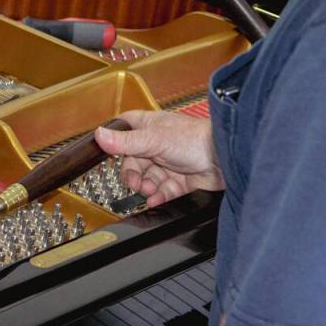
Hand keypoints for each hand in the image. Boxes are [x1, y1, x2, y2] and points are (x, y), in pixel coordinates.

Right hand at [95, 110, 223, 207]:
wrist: (226, 158)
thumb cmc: (195, 139)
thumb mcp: (153, 140)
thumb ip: (124, 142)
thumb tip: (99, 135)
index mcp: (149, 127)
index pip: (124, 130)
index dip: (115, 140)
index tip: (108, 152)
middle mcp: (157, 144)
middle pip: (133, 163)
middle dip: (133, 175)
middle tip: (136, 182)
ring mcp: (168, 163)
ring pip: (147, 179)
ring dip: (146, 187)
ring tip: (150, 190)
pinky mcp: (180, 180)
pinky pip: (162, 191)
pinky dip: (159, 196)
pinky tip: (157, 198)